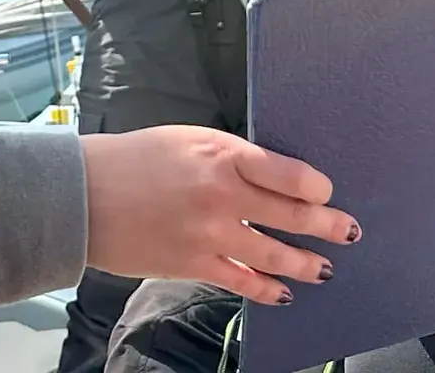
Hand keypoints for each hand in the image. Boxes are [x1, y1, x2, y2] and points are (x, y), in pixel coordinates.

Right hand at [81, 126, 359, 305]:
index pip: (292, 175)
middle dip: (328, 226)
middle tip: (348, 231)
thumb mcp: (189, 140)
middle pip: (293, 215)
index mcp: (223, 156)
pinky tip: (283, 294)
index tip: (325, 192)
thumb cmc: (135, 159)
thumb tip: (269, 175)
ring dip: (307, 263)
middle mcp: (223, 196)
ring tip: (324, 268)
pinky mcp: (193, 264)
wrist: (85, 194)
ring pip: (275, 255)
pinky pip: (243, 282)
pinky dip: (268, 290)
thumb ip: (230, 157)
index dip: (318, 188)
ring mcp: (210, 234)